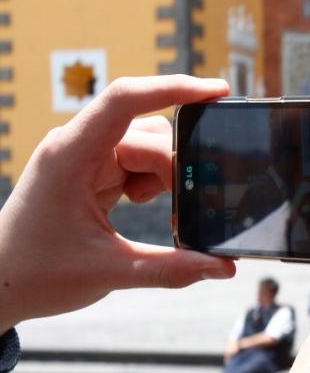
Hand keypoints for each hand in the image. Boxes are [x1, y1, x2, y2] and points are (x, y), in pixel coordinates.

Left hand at [0, 75, 235, 332]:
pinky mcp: (94, 172)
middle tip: (192, 207)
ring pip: (149, 146)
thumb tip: (224, 268)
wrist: (1, 283)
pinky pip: (140, 163)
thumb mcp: (109, 273)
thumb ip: (170, 269)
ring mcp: (86, 158)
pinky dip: (157, 183)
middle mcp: (78, 147)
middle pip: (149, 131)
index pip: (124, 100)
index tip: (218, 91)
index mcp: (70, 156)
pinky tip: (152, 208)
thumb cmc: (38, 273)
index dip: (173, 88)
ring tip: (169, 214)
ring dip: (168, 176)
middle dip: (178, 165)